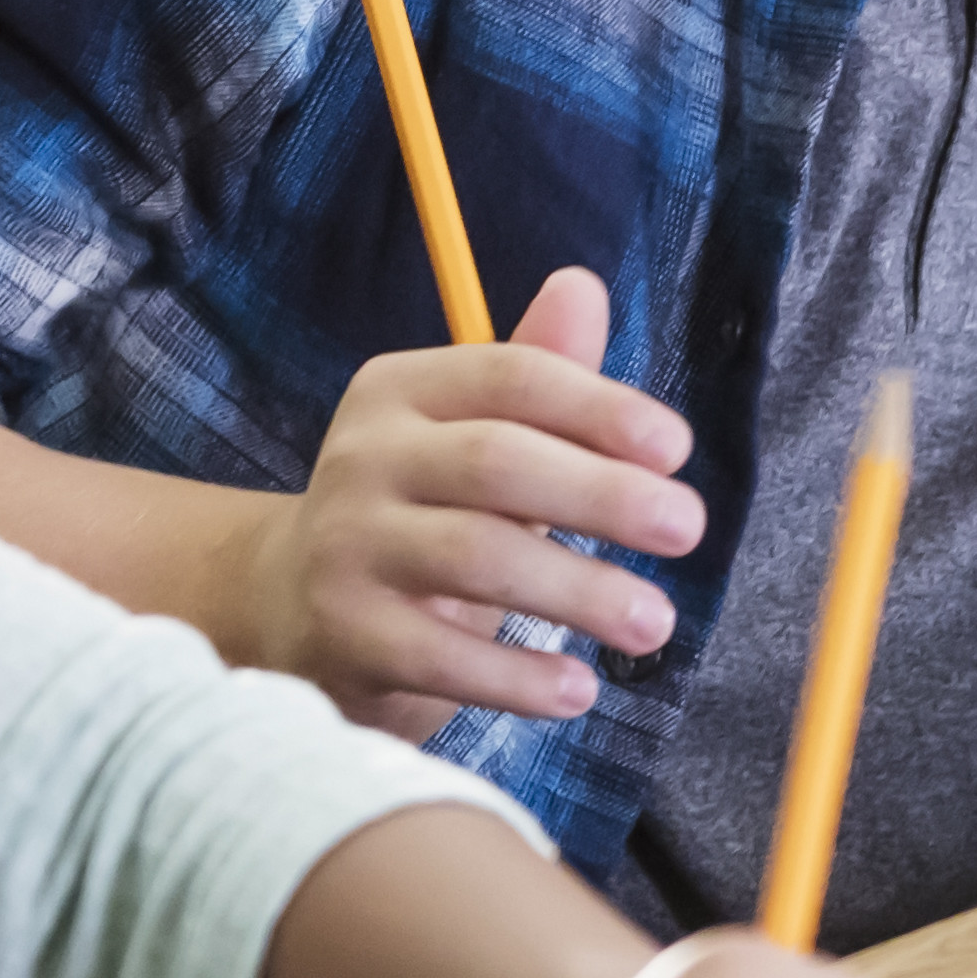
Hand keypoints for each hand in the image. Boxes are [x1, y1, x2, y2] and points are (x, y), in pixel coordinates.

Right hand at [240, 266, 703, 740]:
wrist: (288, 602)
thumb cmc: (415, 511)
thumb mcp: (468, 435)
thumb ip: (536, 373)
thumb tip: (583, 287)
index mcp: (400, 391)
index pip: (510, 378)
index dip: (600, 408)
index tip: (676, 450)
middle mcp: (364, 456)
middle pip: (497, 461)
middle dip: (604, 494)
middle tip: (688, 528)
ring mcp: (346, 544)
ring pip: (476, 556)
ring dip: (579, 591)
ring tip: (654, 620)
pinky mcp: (342, 631)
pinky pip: (441, 655)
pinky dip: (518, 676)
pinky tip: (577, 689)